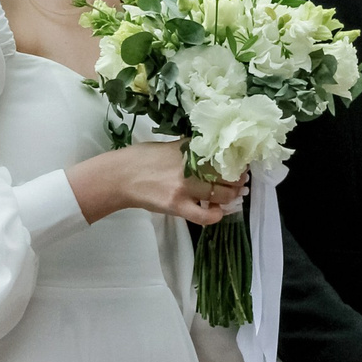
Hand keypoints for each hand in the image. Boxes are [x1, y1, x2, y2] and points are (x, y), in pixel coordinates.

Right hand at [68, 141, 238, 226]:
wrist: (120, 176)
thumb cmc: (142, 158)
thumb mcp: (169, 146)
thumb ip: (190, 149)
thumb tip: (211, 152)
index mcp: (189, 149)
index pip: (222, 154)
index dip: (236, 160)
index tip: (241, 163)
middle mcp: (190, 166)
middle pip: (226, 174)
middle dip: (238, 179)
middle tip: (240, 181)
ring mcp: (184, 187)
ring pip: (220, 193)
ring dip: (231, 196)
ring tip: (232, 196)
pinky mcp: (177, 205)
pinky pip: (203, 215)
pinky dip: (215, 215)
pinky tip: (217, 212)